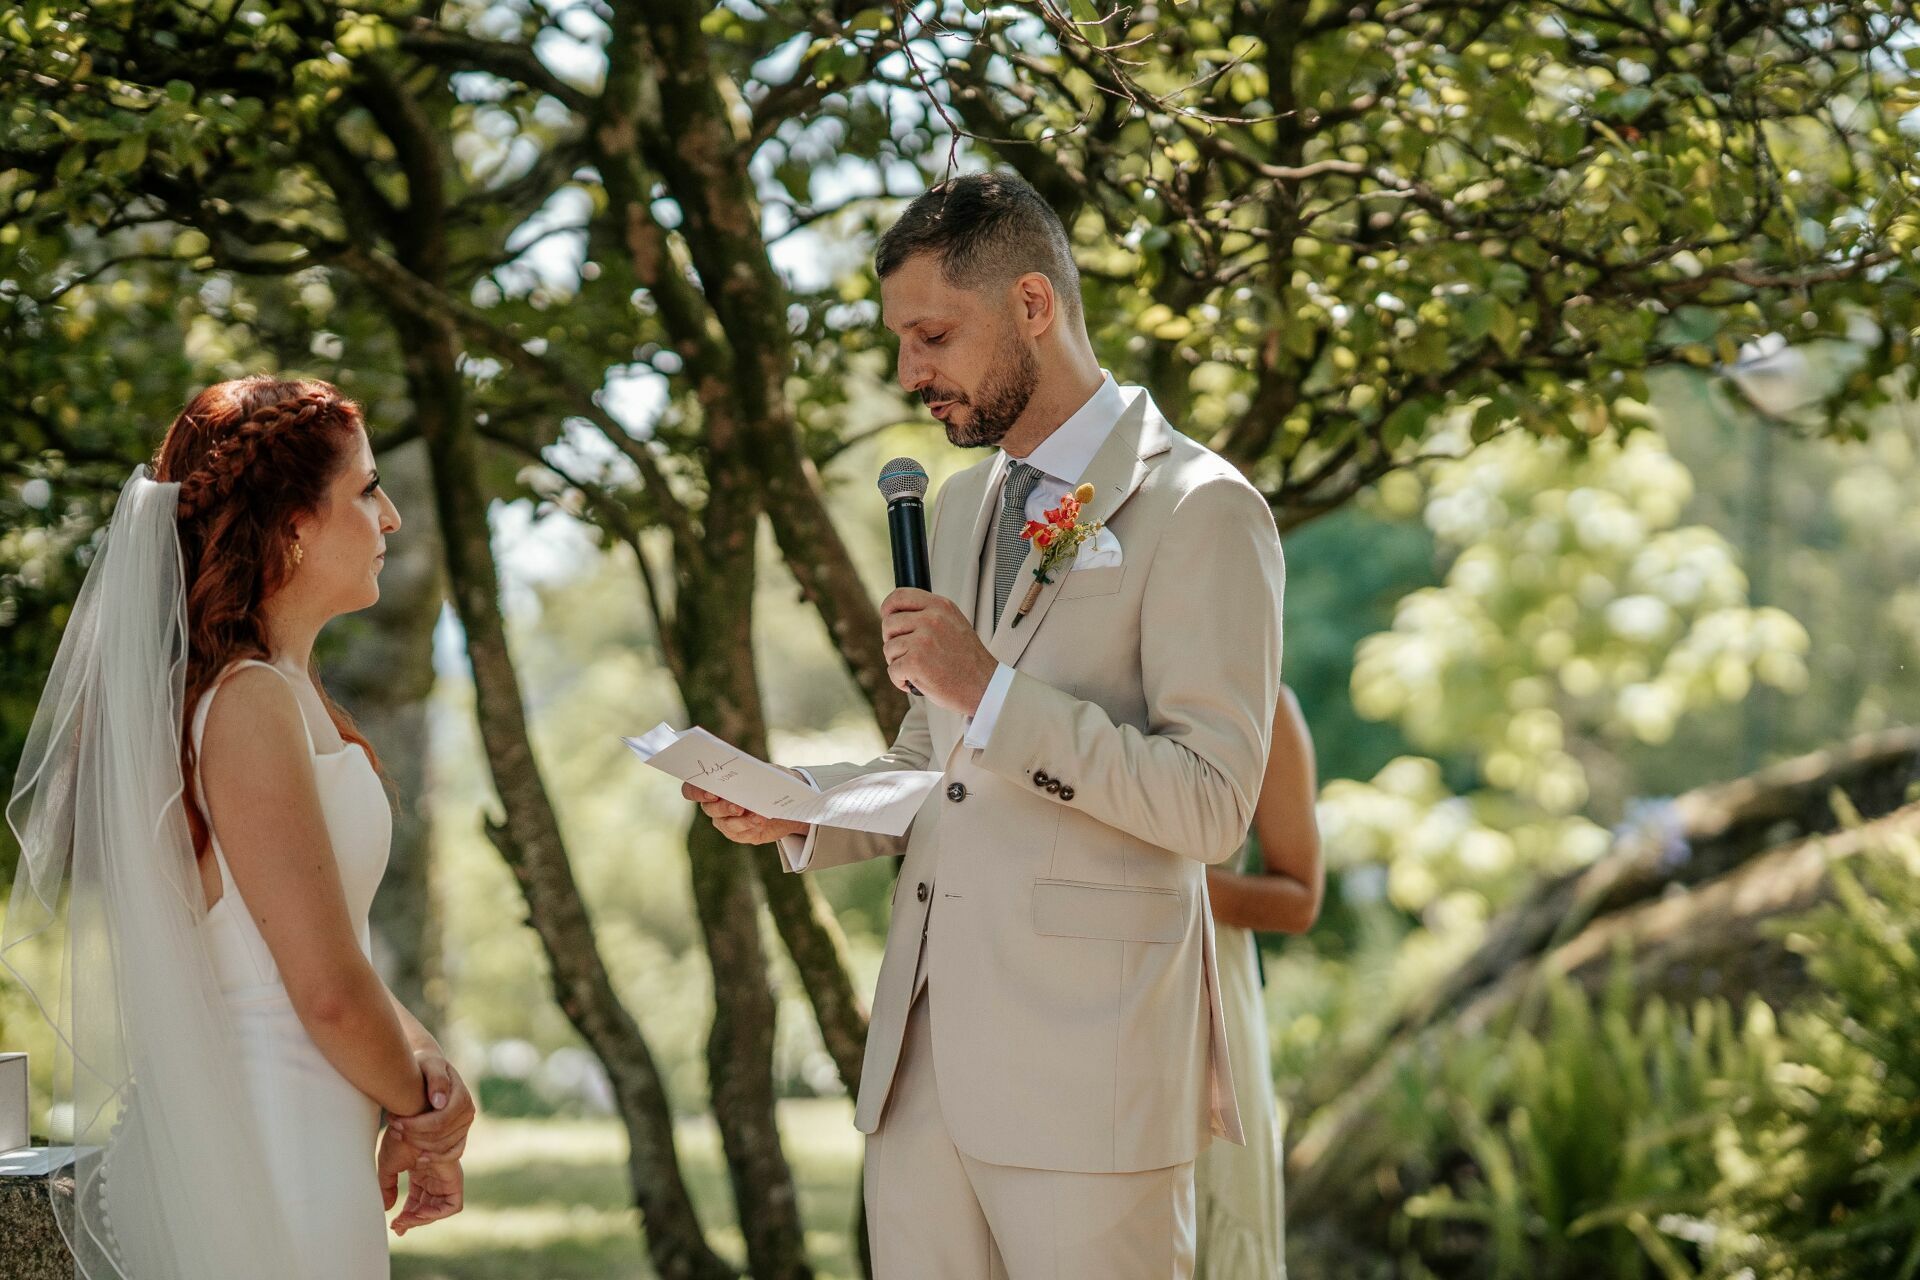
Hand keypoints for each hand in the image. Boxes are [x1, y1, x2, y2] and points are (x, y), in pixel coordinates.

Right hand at [378, 1125, 463, 1234]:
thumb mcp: (388, 1167)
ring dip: (423, 1220)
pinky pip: (453, 1205)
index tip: (394, 1224)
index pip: (418, 1202)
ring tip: (405, 1220)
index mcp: (422, 1173)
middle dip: (414, 1221)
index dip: (408, 1216)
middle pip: (429, 1208)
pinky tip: (419, 1212)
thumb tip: (386, 1208)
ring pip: (441, 1210)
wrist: (409, 1122)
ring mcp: (445, 1177)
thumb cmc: (399, 1139)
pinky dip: (437, 1213)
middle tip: (398, 1225)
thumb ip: (387, 1188)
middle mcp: (435, 1176)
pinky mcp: (454, 1177)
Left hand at [386, 1052, 475, 1161]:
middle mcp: (468, 1113)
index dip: (415, 1126)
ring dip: (418, 1145)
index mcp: (462, 1097)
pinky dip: (435, 1158)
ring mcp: (465, 1125)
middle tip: (392, 1129)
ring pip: (443, 1147)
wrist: (430, 1069)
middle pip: (440, 1136)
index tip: (395, 1122)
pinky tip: (418, 1158)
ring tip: (398, 1134)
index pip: (439, 1122)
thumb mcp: (430, 1064)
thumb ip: (437, 1080)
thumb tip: (440, 1102)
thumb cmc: (426, 1065)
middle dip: (413, 1136)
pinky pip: (453, 1153)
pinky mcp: (460, 1134)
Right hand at [681, 780, 810, 845]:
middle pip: (710, 809)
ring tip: (758, 816)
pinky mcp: (739, 834)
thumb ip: (754, 771)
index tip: (712, 793)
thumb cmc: (769, 781)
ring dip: (743, 820)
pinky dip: (751, 827)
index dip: (696, 792)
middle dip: (724, 807)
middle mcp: (714, 805)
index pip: (692, 790)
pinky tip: (761, 821)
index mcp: (713, 785)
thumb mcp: (764, 771)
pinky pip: (740, 833)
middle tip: (739, 806)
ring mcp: (725, 821)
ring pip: (726, 824)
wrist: (784, 802)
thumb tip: (751, 772)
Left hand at [881, 588, 996, 715]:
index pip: (901, 596)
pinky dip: (900, 680)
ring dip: (898, 663)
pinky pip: (892, 669)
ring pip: (889, 648)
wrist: (984, 686)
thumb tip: (899, 615)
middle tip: (907, 653)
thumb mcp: (954, 624)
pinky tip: (916, 682)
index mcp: (940, 607)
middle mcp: (931, 619)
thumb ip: (929, 615)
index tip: (887, 616)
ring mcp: (922, 640)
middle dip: (893, 641)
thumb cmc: (969, 661)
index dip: (888, 607)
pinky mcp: (915, 661)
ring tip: (918, 670)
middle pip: (889, 623)